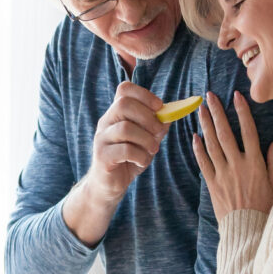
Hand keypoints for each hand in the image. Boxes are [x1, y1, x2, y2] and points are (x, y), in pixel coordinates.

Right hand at [85, 82, 168, 205]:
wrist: (110, 184)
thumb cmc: (130, 158)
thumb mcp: (147, 139)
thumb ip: (157, 126)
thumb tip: (171, 113)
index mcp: (116, 113)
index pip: (124, 89)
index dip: (144, 94)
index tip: (159, 107)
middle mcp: (106, 122)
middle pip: (123, 104)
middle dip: (148, 117)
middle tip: (159, 132)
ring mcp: (101, 138)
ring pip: (125, 128)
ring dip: (146, 139)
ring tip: (152, 150)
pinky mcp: (102, 156)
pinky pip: (124, 150)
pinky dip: (140, 156)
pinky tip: (142, 162)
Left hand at [192, 90, 272, 217]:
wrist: (248, 228)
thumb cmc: (266, 205)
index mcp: (256, 162)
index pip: (249, 130)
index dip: (242, 111)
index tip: (236, 96)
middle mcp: (238, 164)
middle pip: (225, 132)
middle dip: (217, 112)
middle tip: (209, 96)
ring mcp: (223, 173)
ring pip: (212, 144)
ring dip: (205, 125)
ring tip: (200, 109)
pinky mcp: (212, 183)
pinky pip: (203, 162)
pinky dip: (198, 148)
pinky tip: (194, 136)